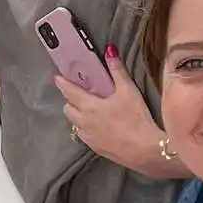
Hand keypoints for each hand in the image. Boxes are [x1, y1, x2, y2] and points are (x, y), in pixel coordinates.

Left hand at [55, 54, 173, 176]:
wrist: (145, 150)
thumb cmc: (136, 119)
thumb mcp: (128, 90)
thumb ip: (117, 70)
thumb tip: (109, 51)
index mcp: (89, 106)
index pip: (69, 92)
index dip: (62, 83)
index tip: (57, 78)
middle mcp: (84, 123)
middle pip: (67, 109)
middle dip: (69, 100)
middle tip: (79, 94)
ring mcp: (89, 138)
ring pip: (74, 124)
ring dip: (77, 115)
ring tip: (88, 110)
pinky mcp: (96, 149)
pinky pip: (84, 136)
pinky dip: (86, 129)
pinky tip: (97, 127)